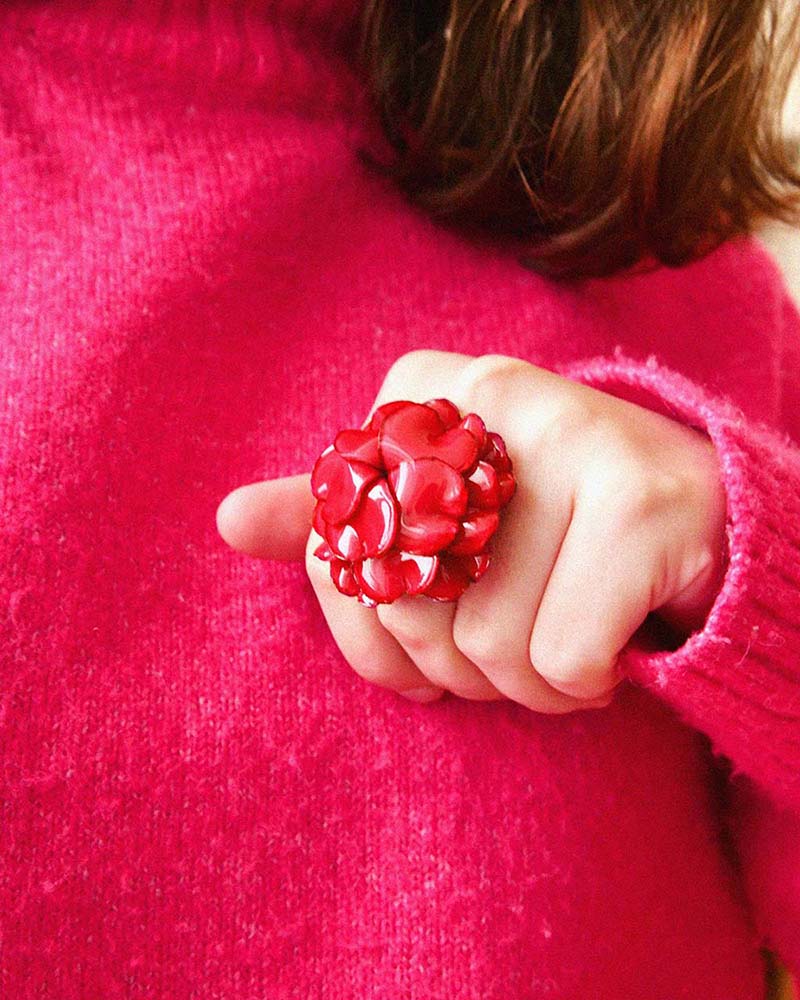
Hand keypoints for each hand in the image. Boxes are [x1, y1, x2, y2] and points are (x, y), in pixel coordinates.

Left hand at [216, 351, 726, 711]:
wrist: (703, 516)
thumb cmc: (551, 527)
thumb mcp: (437, 517)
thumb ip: (339, 517)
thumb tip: (229, 521)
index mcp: (423, 390)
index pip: (332, 548)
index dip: (377, 617)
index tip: (441, 608)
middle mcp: (492, 394)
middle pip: (403, 602)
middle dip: (457, 661)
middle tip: (512, 636)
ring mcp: (574, 436)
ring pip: (484, 645)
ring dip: (525, 684)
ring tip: (563, 639)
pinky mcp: (642, 502)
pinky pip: (560, 662)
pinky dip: (581, 685)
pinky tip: (611, 646)